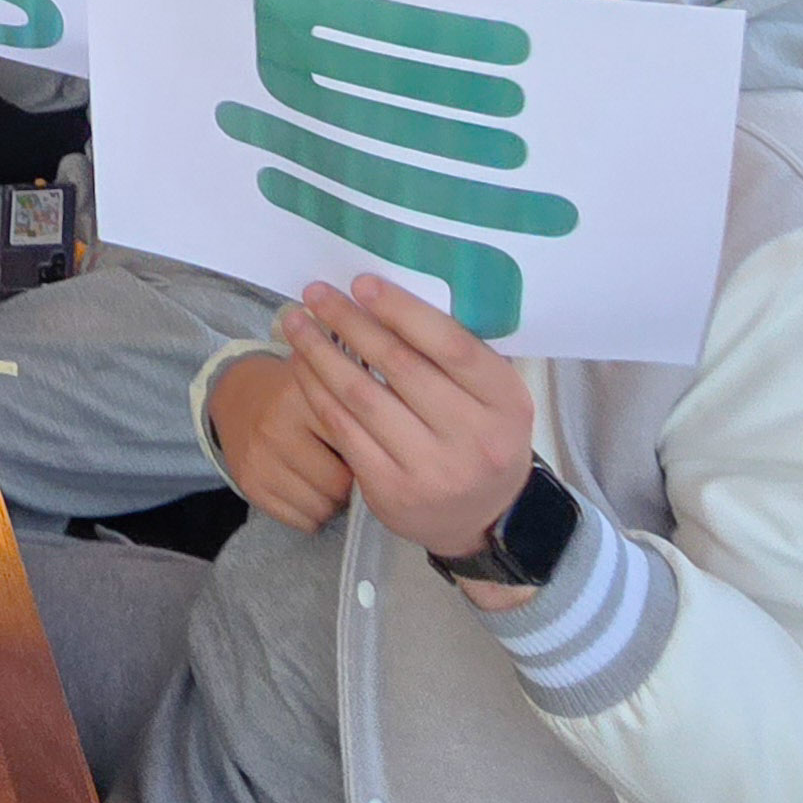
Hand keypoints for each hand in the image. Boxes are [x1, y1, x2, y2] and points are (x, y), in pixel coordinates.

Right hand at [205, 352, 354, 532]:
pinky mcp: (249, 484)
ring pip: (321, 508)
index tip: (372, 451)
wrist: (238, 396)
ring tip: (328, 481)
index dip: (370, 453)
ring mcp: (259, 459)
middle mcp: (275, 428)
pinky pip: (301, 521)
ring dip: (333, 502)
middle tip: (347, 471)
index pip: (354, 446)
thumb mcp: (325, 387)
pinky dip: (313, 514)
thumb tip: (388, 459)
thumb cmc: (297, 396)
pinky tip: (309, 491)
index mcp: (302, 398)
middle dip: (350, 485)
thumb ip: (355, 413)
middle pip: (338, 485)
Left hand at [279, 277, 537, 563]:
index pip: (452, 346)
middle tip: (316, 294)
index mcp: (506, 402)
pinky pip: (344, 430)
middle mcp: (474, 437)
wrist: (482, 519)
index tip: (362, 284)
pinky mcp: (391, 490)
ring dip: (321, 353)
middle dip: (351, 323)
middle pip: (400, 366)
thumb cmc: (482, 437)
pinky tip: (302, 366)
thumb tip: (393, 295)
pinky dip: (317, 392)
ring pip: (362, 396)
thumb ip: (457, 354)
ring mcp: (431, 469)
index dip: (403, 311)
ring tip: (296, 323)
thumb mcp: (493, 396)